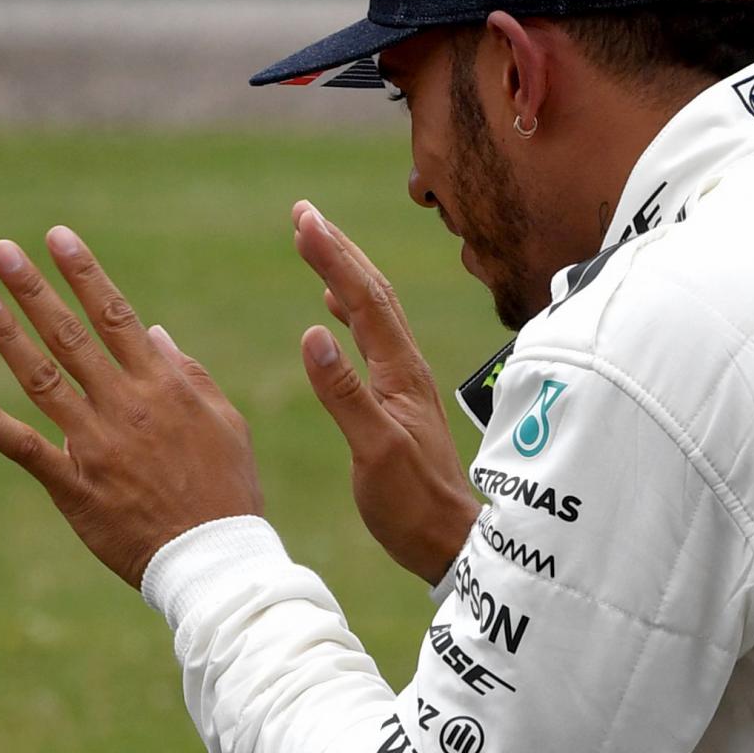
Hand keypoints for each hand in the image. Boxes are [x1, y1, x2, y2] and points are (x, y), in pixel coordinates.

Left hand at [0, 225, 263, 587]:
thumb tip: (155, 331)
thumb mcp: (224, 422)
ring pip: (41, 377)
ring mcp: (94, 444)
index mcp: (162, 386)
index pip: (115, 315)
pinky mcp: (71, 485)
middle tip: (0, 250)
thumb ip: (188, 374)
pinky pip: (21, 446)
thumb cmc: (227, 491)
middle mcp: (124, 406)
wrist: (212, 561)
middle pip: (70, 335)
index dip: (84, 273)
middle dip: (33, 288)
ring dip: (5, 333)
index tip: (57, 237)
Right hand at [292, 201, 480, 584]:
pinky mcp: (401, 397)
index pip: (363, 298)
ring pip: (376, 308)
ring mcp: (406, 380)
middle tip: (303, 212)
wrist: (451, 539)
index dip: (331, 256)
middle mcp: (407, 367)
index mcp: (399, 373)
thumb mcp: (374, 451)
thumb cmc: (412, 504)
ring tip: (317, 243)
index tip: (302, 219)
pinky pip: (374, 335)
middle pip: (374, 290)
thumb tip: (312, 333)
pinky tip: (336, 308)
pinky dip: (352, 307)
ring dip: (345, 270)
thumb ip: (344, 394)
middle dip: (338, 247)